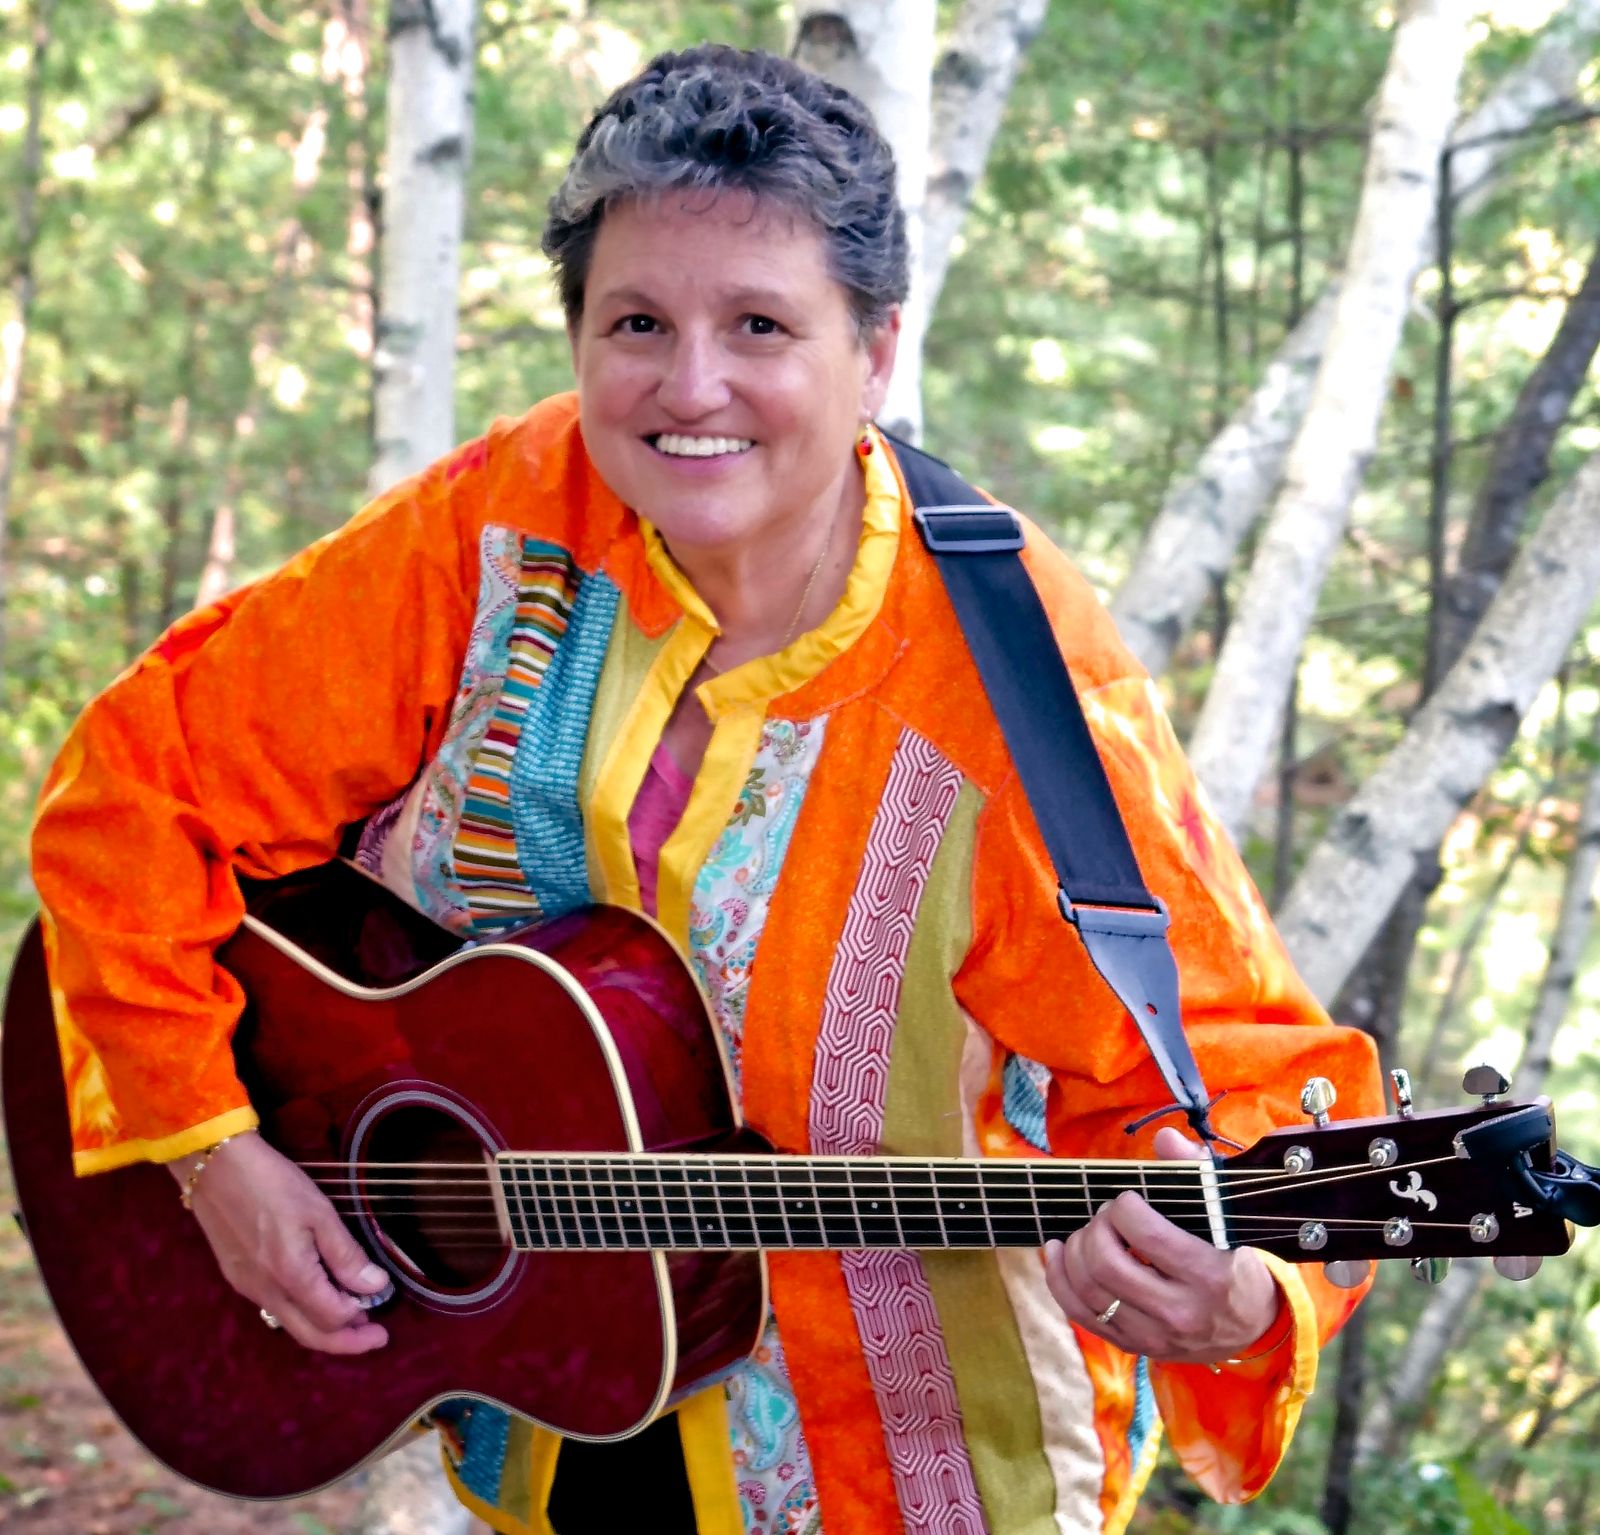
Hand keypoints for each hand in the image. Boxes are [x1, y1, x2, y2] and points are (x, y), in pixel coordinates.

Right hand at [169, 1132, 390, 1354]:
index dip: (360, 1324)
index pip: (331, 1319)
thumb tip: (375, 1287)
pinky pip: (275, 1308)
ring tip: (354, 1315)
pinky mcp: (238, 1278)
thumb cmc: (273, 1184)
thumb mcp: (319, 1213)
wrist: (215, 1168)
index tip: (383, 1316)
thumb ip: (346, 1255)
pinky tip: (318, 1295)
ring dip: (323, 1326)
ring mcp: (248, 1288)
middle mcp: (266, 1292)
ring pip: (290, 1323)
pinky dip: (302, 1311)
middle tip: (375, 1337)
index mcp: (290, 1276)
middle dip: (345, 1342)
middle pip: (309, 1334)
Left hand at [1042, 1127, 1281, 1364]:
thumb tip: (1164, 1138)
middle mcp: (1180, 1312)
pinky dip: (1060, 1278)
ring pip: (1088, 1289)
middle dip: (1095, 1227)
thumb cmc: (1232, 1258)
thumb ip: (1194, 1170)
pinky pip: (1080, 1314)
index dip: (1123, 1206)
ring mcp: (1154, 1336)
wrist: (1250, 1326)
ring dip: (1075, 1249)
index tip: (1128, 1200)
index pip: (1144, 1234)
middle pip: (1107, 1263)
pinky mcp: (1134, 1347)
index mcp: (1208, 1274)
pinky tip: (1057, 1252)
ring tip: (1088, 1232)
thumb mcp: (1225, 1215)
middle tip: (1106, 1216)